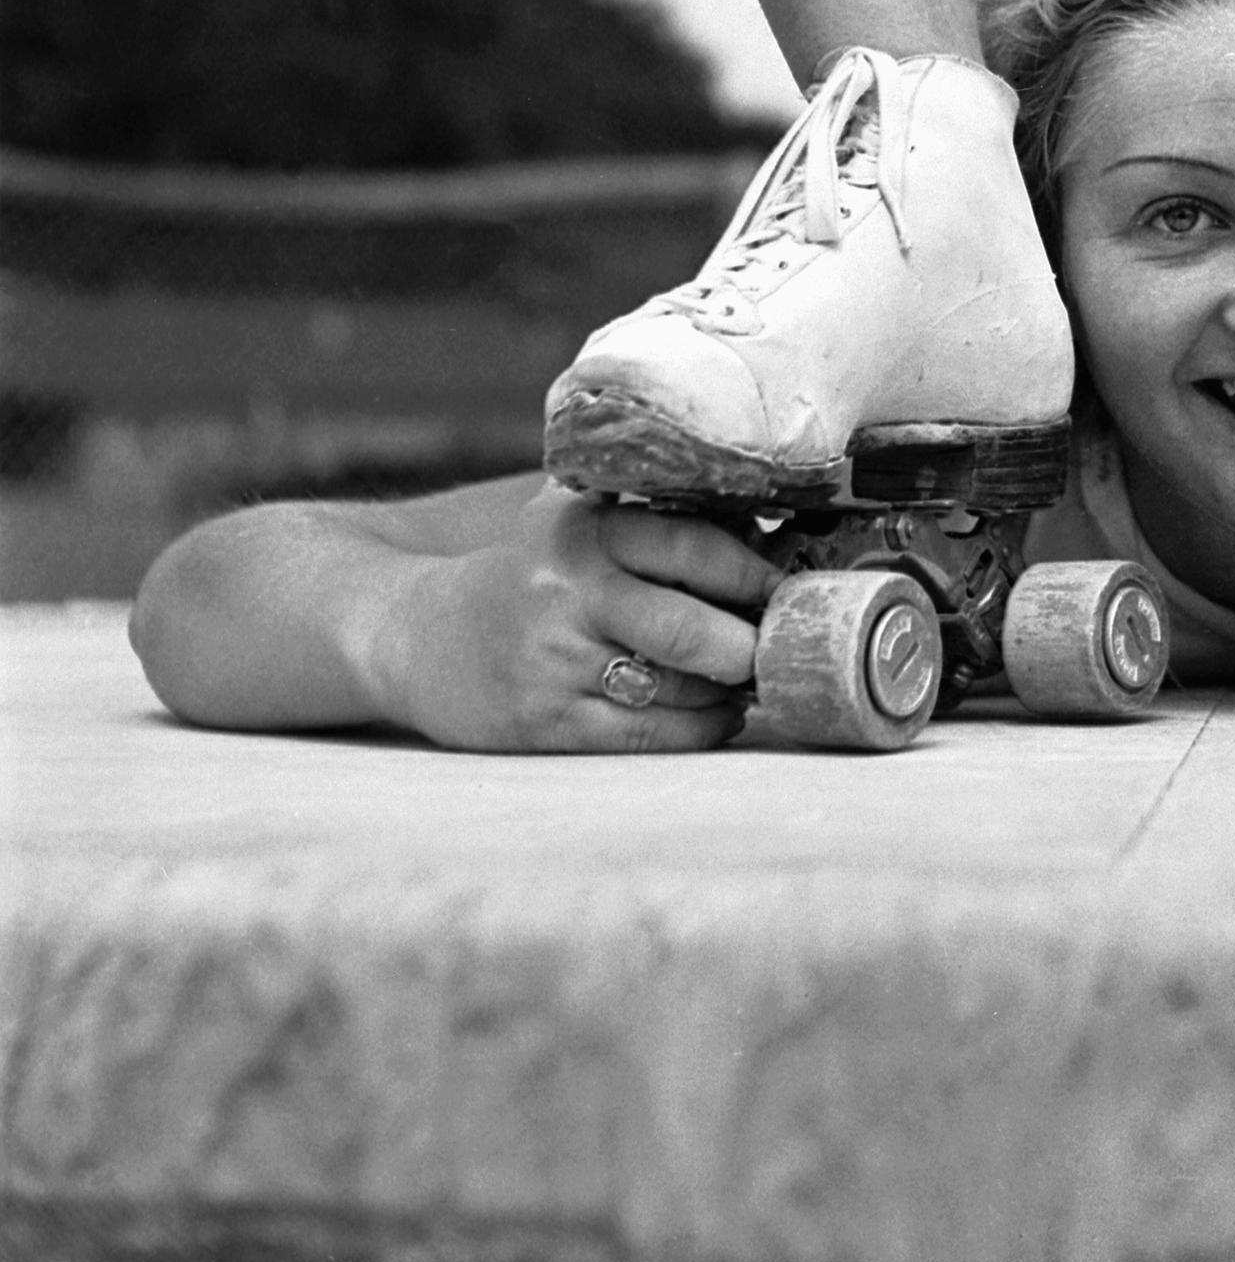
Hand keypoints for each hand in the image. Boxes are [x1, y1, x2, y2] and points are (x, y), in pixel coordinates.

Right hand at [375, 485, 782, 751]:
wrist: (414, 632)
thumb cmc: (529, 575)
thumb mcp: (581, 526)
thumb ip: (661, 526)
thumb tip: (777, 538)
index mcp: (585, 530)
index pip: (694, 548)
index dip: (755, 576)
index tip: (792, 592)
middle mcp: (568, 592)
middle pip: (693, 630)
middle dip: (754, 648)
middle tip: (785, 650)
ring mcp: (554, 662)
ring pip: (678, 689)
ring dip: (732, 692)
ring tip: (753, 681)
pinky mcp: (543, 721)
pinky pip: (645, 734)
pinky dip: (698, 728)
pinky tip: (717, 715)